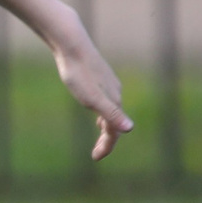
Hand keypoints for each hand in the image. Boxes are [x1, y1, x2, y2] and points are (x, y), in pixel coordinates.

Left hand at [52, 32, 135, 161]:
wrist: (71, 45)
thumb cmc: (78, 73)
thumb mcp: (92, 98)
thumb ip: (110, 114)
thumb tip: (130, 129)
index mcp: (113, 101)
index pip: (114, 131)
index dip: (107, 146)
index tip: (96, 158)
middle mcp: (115, 93)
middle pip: (115, 123)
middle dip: (108, 140)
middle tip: (97, 154)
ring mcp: (108, 85)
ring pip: (111, 112)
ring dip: (106, 128)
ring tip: (99, 139)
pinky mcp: (100, 78)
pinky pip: (106, 101)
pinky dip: (103, 113)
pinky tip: (96, 111)